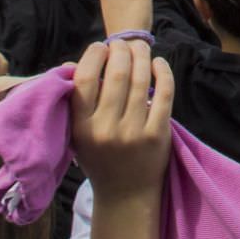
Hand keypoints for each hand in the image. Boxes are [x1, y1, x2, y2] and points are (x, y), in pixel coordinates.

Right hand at [69, 39, 174, 197]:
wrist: (125, 195)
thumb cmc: (100, 156)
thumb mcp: (79, 134)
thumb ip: (77, 102)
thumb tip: (76, 62)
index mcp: (81, 127)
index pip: (84, 80)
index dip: (93, 56)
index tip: (101, 47)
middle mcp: (105, 130)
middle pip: (115, 74)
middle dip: (121, 50)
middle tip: (124, 43)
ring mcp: (132, 133)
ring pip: (140, 80)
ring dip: (141, 56)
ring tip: (141, 48)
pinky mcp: (156, 135)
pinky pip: (163, 94)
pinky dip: (163, 73)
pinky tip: (159, 63)